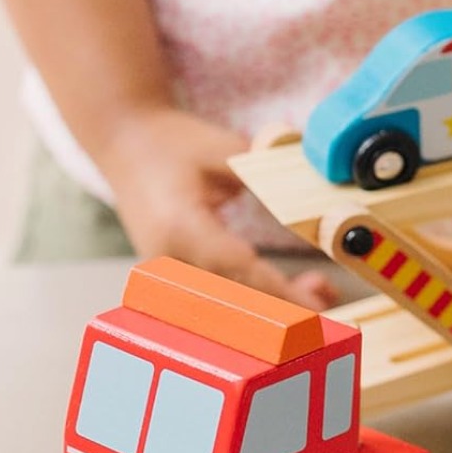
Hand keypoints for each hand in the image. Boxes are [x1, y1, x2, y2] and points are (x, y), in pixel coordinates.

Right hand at [94, 108, 336, 309]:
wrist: (124, 144)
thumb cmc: (172, 143)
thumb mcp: (223, 148)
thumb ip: (265, 171)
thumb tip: (318, 184)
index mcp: (179, 227)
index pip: (237, 268)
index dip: (280, 291)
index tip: (315, 304)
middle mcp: (168, 259)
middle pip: (234, 301)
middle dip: (284, 307)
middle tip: (327, 295)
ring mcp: (167, 275)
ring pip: (228, 310)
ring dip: (274, 309)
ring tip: (317, 290)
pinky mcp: (173, 282)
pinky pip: (218, 304)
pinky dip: (256, 304)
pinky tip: (291, 294)